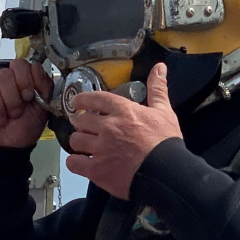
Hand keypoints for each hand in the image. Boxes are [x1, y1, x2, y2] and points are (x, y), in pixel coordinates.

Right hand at [0, 58, 53, 148]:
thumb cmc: (22, 132)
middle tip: (14, 113)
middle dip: (12, 99)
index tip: (28, 97)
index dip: (25, 80)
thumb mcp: (42, 109)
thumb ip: (45, 86)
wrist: (7, 151)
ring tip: (0, 120)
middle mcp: (2, 82)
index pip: (20, 64)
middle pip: (4, 74)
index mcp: (20, 81)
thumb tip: (37, 68)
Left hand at [64, 63, 183, 199]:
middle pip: (81, 120)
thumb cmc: (166, 143)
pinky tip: (80, 162)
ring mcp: (100, 149)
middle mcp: (108, 127)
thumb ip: (157, 89)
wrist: (166, 173)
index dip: (82, 100)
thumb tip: (160, 67)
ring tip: (84, 145)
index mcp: (123, 111)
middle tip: (86, 128)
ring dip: (78, 142)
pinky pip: (74, 163)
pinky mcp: (97, 170)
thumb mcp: (164, 112)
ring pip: (75, 140)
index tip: (77, 102)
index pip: (94, 98)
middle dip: (82, 123)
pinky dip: (75, 162)